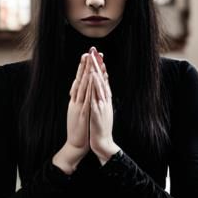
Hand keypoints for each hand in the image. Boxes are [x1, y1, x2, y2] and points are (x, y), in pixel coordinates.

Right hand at [65, 54, 92, 152]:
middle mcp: (75, 101)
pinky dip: (88, 88)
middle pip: (79, 81)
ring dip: (86, 74)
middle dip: (83, 67)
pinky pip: (86, 97)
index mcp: (75, 101)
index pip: (79, 81)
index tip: (87, 57)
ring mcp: (78, 106)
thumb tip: (82, 93)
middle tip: (87, 53)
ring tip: (89, 61)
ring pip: (82, 87)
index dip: (83, 69)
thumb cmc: (79, 129)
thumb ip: (80, 102)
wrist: (76, 144)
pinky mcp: (82, 113)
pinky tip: (91, 80)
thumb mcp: (78, 112)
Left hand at [87, 48, 117, 162]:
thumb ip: (102, 102)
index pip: (103, 82)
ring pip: (99, 86)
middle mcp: (105, 101)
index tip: (99, 57)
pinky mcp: (96, 112)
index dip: (101, 69)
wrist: (103, 144)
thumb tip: (101, 93)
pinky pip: (94, 96)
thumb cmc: (101, 129)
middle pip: (102, 80)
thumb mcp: (102, 112)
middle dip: (99, 66)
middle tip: (96, 52)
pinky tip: (91, 78)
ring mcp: (101, 106)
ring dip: (96, 72)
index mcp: (105, 101)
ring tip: (93, 60)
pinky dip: (94, 86)